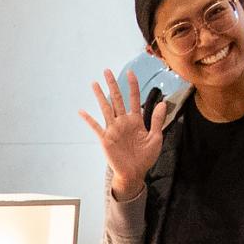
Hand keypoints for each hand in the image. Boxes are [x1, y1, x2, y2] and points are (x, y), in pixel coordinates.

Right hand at [78, 69, 173, 198]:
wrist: (135, 173)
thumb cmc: (145, 157)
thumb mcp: (155, 138)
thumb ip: (157, 120)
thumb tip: (162, 102)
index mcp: (136, 120)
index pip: (134, 98)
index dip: (133, 85)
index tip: (131, 72)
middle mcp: (123, 121)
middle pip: (117, 99)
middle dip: (113, 84)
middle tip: (107, 70)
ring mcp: (113, 129)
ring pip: (106, 108)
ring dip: (100, 96)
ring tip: (94, 83)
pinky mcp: (106, 139)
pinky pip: (96, 127)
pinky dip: (89, 119)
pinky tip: (81, 111)